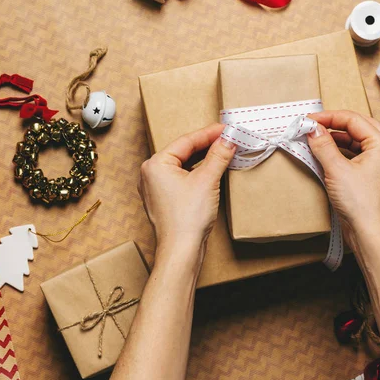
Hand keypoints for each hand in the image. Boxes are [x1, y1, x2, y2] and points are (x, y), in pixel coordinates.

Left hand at [138, 123, 235, 268]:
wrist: (181, 249)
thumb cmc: (186, 218)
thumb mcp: (207, 180)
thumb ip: (219, 156)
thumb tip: (228, 140)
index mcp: (155, 164)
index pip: (187, 141)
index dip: (209, 133)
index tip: (226, 129)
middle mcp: (151, 173)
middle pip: (184, 151)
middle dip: (207, 145)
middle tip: (227, 138)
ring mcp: (157, 187)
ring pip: (184, 165)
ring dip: (204, 158)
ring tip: (223, 151)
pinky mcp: (166, 199)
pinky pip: (183, 177)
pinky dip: (198, 172)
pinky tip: (212, 170)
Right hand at [307, 110, 379, 249]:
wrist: (370, 234)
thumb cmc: (361, 204)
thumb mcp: (336, 170)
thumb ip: (323, 145)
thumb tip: (312, 128)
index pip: (352, 119)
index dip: (328, 117)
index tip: (309, 120)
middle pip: (357, 126)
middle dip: (334, 123)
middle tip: (313, 125)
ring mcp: (379, 164)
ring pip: (356, 140)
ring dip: (336, 137)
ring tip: (316, 139)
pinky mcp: (371, 176)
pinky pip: (355, 154)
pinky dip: (339, 151)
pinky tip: (325, 154)